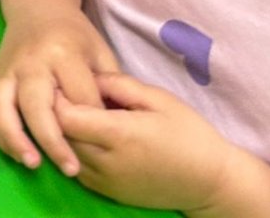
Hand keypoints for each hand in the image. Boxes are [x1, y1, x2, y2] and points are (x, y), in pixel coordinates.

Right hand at [0, 0, 120, 177]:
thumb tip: (110, 128)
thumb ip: (106, 88)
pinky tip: (15, 152)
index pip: (78, 96)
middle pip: (37, 105)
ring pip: (3, 107)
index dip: (92, 122)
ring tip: (33, 164)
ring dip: (15, 138)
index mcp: (64, 53)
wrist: (38, 7)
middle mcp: (32, 61)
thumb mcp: (100, 52)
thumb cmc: (76, 34)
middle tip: (71, 169)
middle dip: (53, 140)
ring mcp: (8, 69)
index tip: (104, 140)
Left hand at [55, 72, 248, 213]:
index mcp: (119, 135)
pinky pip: (79, 170)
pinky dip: (76, 152)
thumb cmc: (189, 134)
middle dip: (57, 115)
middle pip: (62, 136)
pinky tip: (88, 137)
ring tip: (76, 113)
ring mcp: (107, 183)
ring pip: (67, 154)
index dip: (57, 98)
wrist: (211, 183)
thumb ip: (119, 84)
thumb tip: (89, 76)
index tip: (60, 79)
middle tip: (63, 92)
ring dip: (65, 135)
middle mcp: (107, 163)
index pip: (66, 117)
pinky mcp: (110, 194)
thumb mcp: (158, 98)